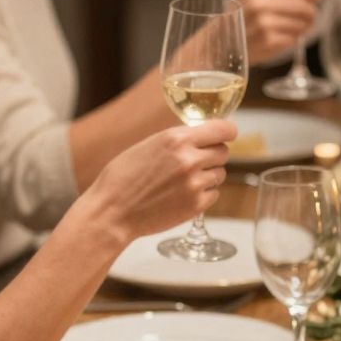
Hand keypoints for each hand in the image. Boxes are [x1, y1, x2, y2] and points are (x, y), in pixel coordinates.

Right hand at [87, 121, 234, 245]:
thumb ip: (177, 141)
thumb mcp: (148, 145)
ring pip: (220, 174)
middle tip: (197, 161)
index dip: (227, 132)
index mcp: (176, 139)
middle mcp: (189, 159)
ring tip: (183, 181)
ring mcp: (195, 183)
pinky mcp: (196, 205)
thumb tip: (200, 137)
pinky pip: (214, 194)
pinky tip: (182, 195)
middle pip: (223, 152)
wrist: (112, 211)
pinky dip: (204, 194)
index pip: (222, 129)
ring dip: (208, 175)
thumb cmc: (122, 177)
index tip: (228, 134)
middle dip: (213, 154)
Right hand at [238, 0, 320, 63]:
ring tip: (295, 27)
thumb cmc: (243, 17)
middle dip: (311, 12)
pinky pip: (295, 38)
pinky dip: (294, 38)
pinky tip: (284, 37)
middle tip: (309, 16)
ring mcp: (263, 23)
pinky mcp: (268, 42)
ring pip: (302, 23)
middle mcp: (259, 3)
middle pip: (304, 6)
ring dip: (304, 27)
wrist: (219, 42)